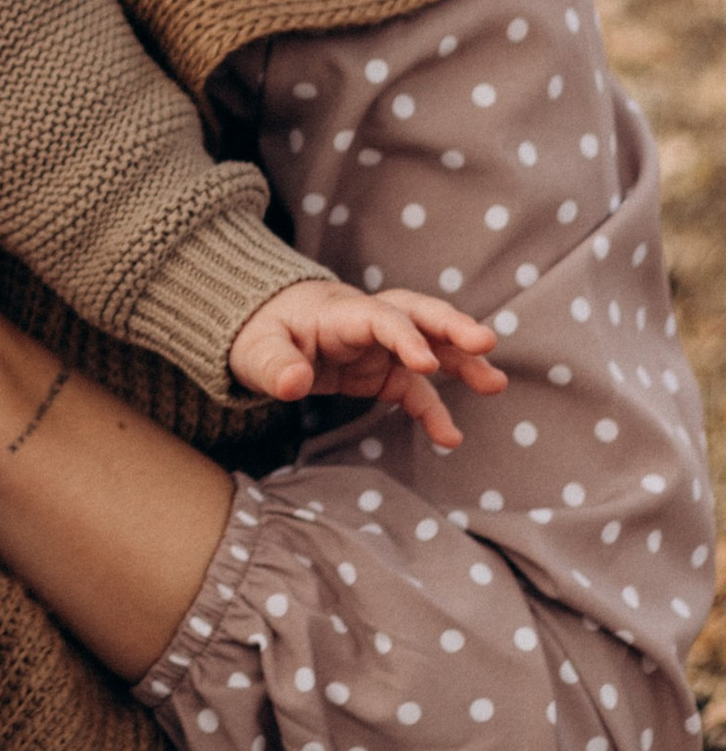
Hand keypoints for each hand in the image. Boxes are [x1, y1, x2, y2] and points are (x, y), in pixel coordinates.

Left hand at [227, 277, 506, 448]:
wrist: (265, 332)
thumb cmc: (261, 334)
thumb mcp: (255, 351)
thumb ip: (274, 365)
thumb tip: (293, 384)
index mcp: (339, 312)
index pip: (379, 317)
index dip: (403, 336)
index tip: (426, 363)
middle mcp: (368, 322)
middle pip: (417, 313)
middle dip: (452, 326)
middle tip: (485, 343)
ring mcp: (380, 346)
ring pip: (429, 346)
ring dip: (462, 362)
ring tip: (495, 383)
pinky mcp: (383, 371)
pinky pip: (415, 390)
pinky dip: (433, 411)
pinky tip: (449, 439)